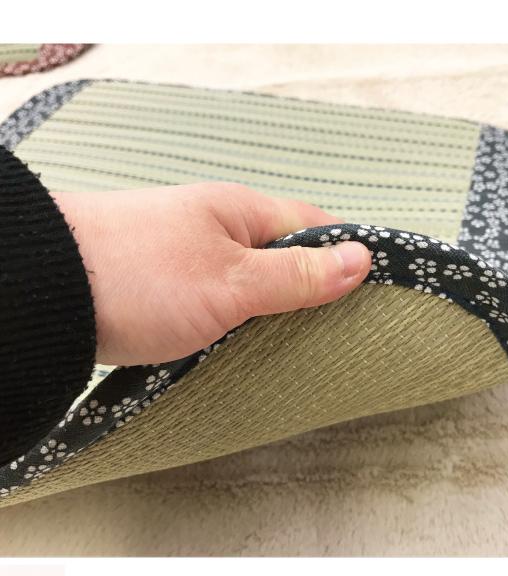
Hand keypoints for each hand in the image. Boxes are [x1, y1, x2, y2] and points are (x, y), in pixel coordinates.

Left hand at [53, 182, 370, 365]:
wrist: (45, 291)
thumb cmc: (139, 278)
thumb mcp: (231, 282)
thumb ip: (296, 274)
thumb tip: (361, 257)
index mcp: (242, 212)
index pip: (316, 225)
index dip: (348, 254)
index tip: (373, 292)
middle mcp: (221, 227)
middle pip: (287, 253)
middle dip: (315, 287)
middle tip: (339, 329)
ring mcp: (195, 254)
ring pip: (255, 279)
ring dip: (276, 306)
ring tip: (300, 342)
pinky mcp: (172, 282)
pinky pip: (225, 295)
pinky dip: (243, 317)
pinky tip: (250, 340)